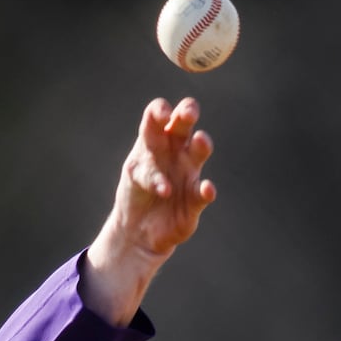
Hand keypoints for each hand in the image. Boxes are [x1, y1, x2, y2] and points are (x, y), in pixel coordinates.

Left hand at [82, 97, 216, 326]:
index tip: (161, 114)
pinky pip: (204, 192)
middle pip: (184, 123)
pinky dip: (206, 191)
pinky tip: (206, 190)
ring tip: (200, 141)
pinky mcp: (195, 198)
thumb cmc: (135, 195)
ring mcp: (188, 172)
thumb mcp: (133, 177)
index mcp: (155, 140)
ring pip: (199, 150)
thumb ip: (145, 172)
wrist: (137, 231)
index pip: (158, 115)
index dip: (160, 110)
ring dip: (201, 144)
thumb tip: (167, 186)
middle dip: (188, 112)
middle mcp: (175, 151)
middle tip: (188, 113)